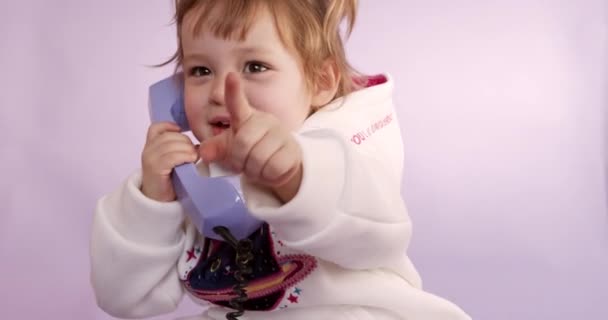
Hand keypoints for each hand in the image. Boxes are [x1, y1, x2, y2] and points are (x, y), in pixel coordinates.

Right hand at [140, 122, 197, 201]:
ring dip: (187, 149)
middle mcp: (148, 150)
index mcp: (151, 146)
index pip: (156, 128)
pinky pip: (172, 156)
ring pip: (172, 144)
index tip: (183, 133)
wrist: (158, 203)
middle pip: (170, 136)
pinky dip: (184, 156)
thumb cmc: (169, 182)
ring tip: (194, 159)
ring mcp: (150, 159)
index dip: (170, 126)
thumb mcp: (173, 162)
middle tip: (194, 153)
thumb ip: (179, 150)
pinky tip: (191, 161)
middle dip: (186, 141)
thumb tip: (198, 145)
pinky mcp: (155, 168)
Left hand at [200, 73, 302, 201]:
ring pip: (258, 158)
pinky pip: (273, 168)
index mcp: (246, 118)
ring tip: (256, 166)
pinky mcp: (292, 150)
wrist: (278, 163)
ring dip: (253, 170)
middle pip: (242, 143)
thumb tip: (203, 153)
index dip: (233, 91)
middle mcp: (264, 121)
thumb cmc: (250, 150)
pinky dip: (266, 175)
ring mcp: (280, 134)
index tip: (230, 76)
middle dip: (238, 160)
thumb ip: (215, 148)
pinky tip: (268, 170)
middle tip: (242, 163)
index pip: (237, 103)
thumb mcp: (230, 148)